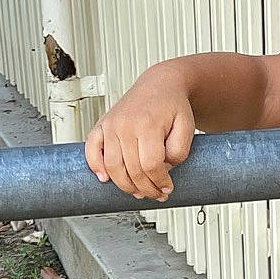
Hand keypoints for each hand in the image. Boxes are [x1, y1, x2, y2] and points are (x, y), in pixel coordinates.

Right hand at [84, 69, 195, 198]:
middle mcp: (126, 124)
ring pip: (112, 166)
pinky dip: (95, 165)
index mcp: (148, 124)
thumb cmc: (172, 105)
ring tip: (138, 191)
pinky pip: (92, 149)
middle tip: (156, 194)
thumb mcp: (187, 127)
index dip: (160, 182)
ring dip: (125, 185)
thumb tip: (163, 169)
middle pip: (132, 170)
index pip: (151, 165)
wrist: (159, 84)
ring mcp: (111, 125)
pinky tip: (104, 178)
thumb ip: (179, 151)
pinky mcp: (102, 125)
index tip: (167, 188)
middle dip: (146, 188)